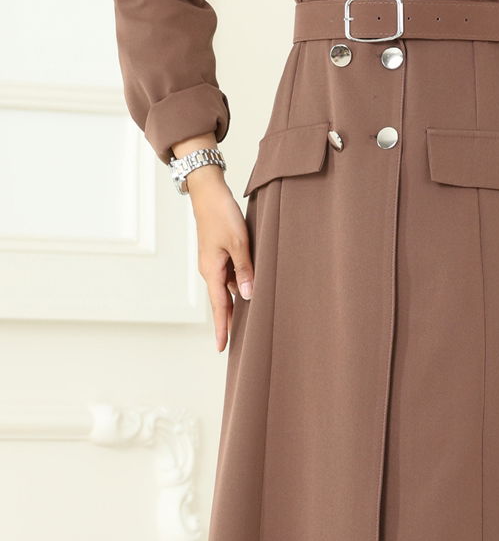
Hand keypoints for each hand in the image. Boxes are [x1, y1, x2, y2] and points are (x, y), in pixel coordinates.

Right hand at [187, 167, 254, 351]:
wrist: (208, 192)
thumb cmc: (222, 214)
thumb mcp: (239, 242)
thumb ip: (245, 269)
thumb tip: (248, 296)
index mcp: (212, 270)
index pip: (219, 306)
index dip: (223, 328)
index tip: (222, 348)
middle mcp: (210, 269)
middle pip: (222, 300)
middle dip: (229, 320)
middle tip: (236, 343)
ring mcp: (214, 260)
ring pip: (227, 287)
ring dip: (236, 302)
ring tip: (248, 319)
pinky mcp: (218, 252)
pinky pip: (229, 274)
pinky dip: (238, 284)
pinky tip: (249, 287)